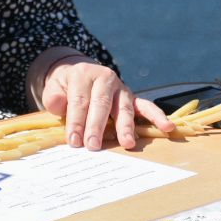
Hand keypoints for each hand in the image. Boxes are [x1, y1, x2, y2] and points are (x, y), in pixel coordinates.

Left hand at [41, 60, 174, 150]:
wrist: (79, 74)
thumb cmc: (66, 87)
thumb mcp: (54, 87)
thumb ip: (53, 96)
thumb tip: (57, 105)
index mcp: (83, 74)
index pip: (79, 100)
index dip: (76, 121)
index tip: (74, 141)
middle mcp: (105, 78)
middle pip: (101, 104)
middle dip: (96, 126)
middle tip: (93, 146)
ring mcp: (121, 88)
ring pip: (124, 107)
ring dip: (125, 126)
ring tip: (127, 143)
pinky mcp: (133, 97)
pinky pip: (146, 106)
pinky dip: (157, 116)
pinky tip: (167, 127)